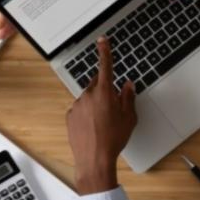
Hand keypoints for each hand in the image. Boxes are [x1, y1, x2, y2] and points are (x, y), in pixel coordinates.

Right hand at [0, 0, 58, 39]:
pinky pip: (46, 6)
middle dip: (10, 21)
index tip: (1, 24)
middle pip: (18, 6)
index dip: (4, 11)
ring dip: (23, 21)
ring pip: (31, 8)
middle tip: (3, 35)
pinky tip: (38, 26)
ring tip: (17, 34)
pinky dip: (40, 17)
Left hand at [66, 37, 137, 193]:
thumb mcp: (129, 118)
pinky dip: (87, 113)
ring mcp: (77, 105)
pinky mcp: (70, 115)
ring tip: (104, 122)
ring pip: (89, 97)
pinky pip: (80, 108)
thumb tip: (128, 85)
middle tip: (114, 106)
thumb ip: (128, 98)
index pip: (105, 66)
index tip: (102, 41)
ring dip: (96, 103)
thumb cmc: (113, 139)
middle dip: (106, 89)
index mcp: (105, 93)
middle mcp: (89, 95)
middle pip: (98, 83)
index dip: (105, 52)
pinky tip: (94, 127)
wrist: (94, 159)